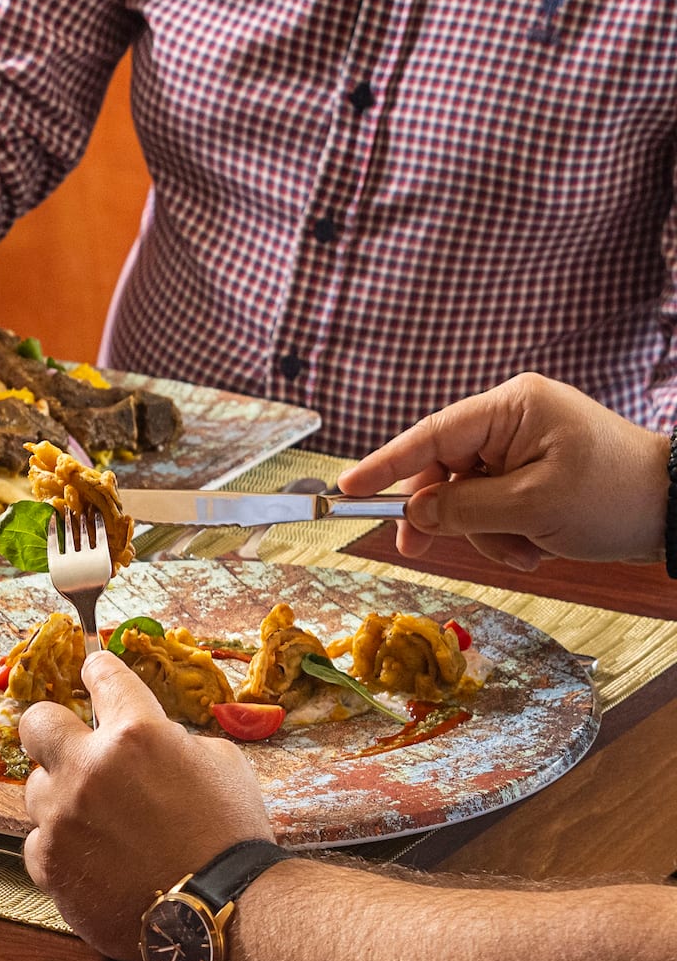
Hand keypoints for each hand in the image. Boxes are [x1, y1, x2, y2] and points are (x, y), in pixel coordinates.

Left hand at [19, 651, 273, 960]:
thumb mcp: (220, 764)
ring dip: (62, 796)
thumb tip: (149, 740)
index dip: (99, 669)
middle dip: (54, 728)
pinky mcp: (49, 861)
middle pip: (37, 722)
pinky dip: (62, 845)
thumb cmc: (231, 838)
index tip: (94, 669)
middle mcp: (89, 768)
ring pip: (37, 788)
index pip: (104, 676)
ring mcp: (62, 816)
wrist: (223, 913)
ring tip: (99, 821)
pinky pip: (40, 839)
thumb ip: (171, 741)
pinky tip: (95, 857)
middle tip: (74, 744)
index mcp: (136, 734)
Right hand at [337, 372, 668, 568]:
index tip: (346, 489)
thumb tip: (414, 514)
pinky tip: (535, 547)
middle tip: (419, 549)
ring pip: (466, 494)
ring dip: (485, 532)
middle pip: (444, 469)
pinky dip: (505, 531)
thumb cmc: (615, 497)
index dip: (384, 464)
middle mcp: (512, 418)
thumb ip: (463, 509)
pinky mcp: (532, 469)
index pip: (430, 435)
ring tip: (525, 553)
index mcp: (512, 407)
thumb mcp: (533, 508)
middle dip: (447, 515)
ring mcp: (522, 444)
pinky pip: (493, 502)